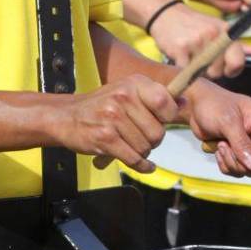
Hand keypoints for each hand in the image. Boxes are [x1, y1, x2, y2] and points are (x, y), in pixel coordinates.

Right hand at [56, 72, 179, 171]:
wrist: (65, 117)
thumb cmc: (101, 107)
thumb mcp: (127, 92)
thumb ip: (154, 97)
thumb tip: (185, 101)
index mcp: (133, 83)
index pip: (166, 101)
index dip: (167, 117)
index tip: (159, 120)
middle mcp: (124, 97)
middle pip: (158, 132)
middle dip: (153, 141)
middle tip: (140, 137)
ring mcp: (113, 118)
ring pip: (146, 147)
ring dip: (141, 152)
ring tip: (129, 145)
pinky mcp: (105, 138)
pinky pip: (134, 159)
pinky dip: (140, 166)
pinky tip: (142, 164)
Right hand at [149, 0, 244, 77]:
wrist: (166, 13)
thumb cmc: (195, 25)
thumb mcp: (220, 30)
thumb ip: (240, 45)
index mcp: (226, 33)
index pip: (237, 63)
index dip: (230, 70)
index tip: (223, 68)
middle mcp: (214, 36)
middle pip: (217, 72)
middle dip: (208, 70)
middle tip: (200, 57)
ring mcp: (197, 42)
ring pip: (201, 73)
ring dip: (194, 69)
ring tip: (190, 54)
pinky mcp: (181, 48)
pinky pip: (185, 71)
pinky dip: (181, 67)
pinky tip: (179, 55)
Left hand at [183, 81, 250, 179]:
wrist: (194, 105)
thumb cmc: (213, 105)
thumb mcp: (228, 122)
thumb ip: (242, 144)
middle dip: (245, 163)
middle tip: (227, 150)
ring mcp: (250, 145)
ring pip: (249, 169)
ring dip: (232, 163)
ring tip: (220, 146)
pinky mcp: (238, 152)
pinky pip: (237, 169)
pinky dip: (225, 164)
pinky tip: (217, 149)